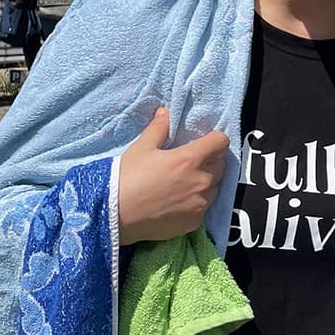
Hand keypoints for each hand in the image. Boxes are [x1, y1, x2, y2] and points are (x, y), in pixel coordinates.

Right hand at [118, 108, 229, 244]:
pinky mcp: (194, 222)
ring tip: (183, 185)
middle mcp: (200, 181)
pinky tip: (177, 204)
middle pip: (220, 166)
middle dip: (209, 162)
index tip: (206, 142)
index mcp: (190, 159)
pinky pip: (203, 209)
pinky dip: (195, 204)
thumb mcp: (141, 148)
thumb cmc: (126, 178)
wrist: (113, 216)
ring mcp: (199, 204)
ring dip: (205, 184)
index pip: (220, 142)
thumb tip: (165, 112)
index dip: (214, 139)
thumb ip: (158, 129)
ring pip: (214, 188)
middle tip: (190, 164)